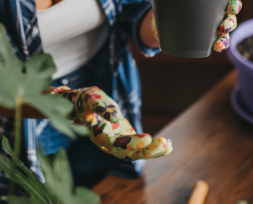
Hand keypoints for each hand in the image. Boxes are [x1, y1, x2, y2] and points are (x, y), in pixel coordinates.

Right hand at [52, 86, 171, 160]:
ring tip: (169, 144)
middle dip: (147, 150)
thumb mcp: (90, 98)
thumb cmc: (85, 99)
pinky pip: (140, 148)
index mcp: (98, 135)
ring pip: (136, 153)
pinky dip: (153, 148)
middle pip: (128, 153)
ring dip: (153, 151)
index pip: (115, 143)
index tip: (147, 137)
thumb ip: (101, 107)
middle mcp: (108, 144)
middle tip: (164, 142)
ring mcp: (117, 143)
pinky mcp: (125, 139)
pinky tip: (169, 145)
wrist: (83, 104)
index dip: (131, 143)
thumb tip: (116, 118)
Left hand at [145, 0, 244, 51]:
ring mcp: (216, 21)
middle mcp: (217, 5)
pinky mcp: (212, 36)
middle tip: (230, 8)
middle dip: (234, 5)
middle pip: (233, 3)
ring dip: (229, 25)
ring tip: (223, 29)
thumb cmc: (170, 3)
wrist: (166, 23)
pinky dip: (221, 43)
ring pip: (230, 22)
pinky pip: (221, 40)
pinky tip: (217, 46)